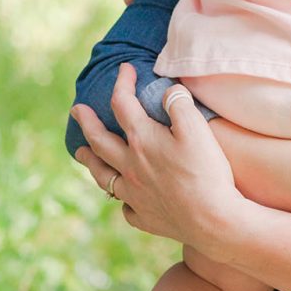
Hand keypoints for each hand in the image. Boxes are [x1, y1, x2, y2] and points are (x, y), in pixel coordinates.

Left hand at [72, 66, 241, 255]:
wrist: (214, 221)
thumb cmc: (207, 172)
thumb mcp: (197, 128)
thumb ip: (179, 103)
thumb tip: (167, 91)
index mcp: (142, 141)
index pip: (123, 104)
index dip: (122, 83)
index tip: (125, 69)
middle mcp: (131, 167)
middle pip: (100, 141)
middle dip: (86, 122)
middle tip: (76, 111)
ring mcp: (135, 195)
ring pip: (103, 175)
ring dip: (90, 160)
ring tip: (80, 153)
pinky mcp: (145, 218)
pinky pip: (125, 207)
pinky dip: (122, 198)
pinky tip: (125, 197)